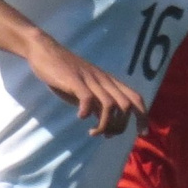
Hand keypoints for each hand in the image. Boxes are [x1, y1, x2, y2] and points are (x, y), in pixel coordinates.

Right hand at [25, 31, 147, 137]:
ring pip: (110, 104)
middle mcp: (103, 80)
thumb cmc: (63, 71)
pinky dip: (86, 111)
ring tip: (93, 132)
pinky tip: (80, 117)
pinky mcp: (74, 80)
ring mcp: (89, 79)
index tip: (142, 133)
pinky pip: (87, 98)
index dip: (142, 116)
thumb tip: (103, 121)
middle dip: (121, 125)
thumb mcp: (84, 88)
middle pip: (126, 105)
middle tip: (108, 136)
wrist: (44, 50)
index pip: (135, 98)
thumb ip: (95, 102)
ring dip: (104, 124)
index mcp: (108, 81)